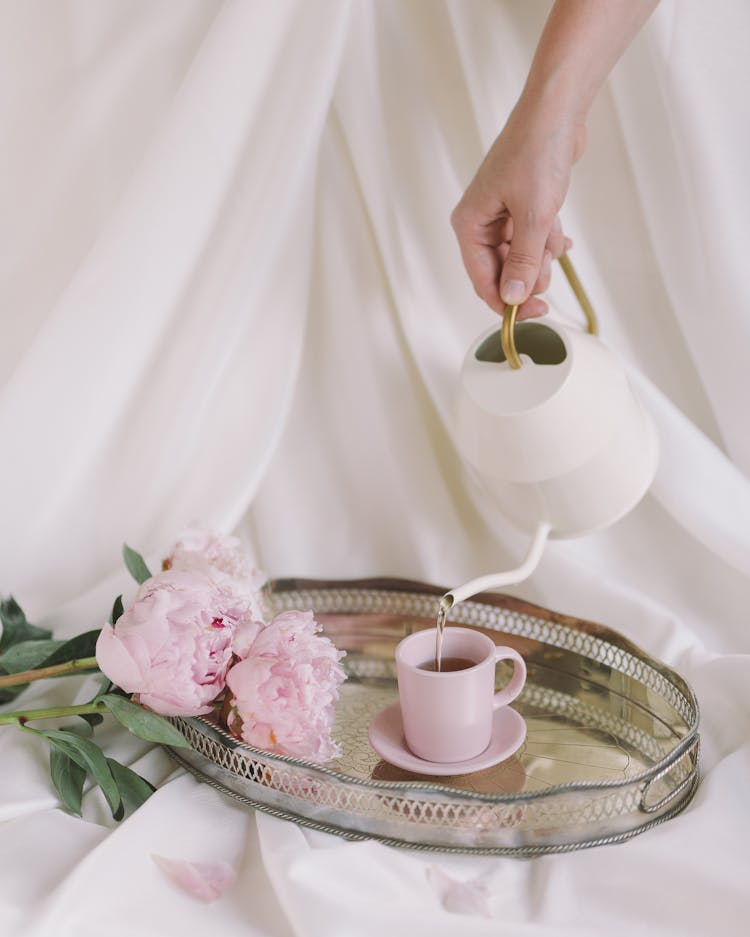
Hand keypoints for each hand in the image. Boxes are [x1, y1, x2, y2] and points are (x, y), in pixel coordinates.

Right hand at [451, 103, 584, 318]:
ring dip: (542, 253)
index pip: (482, 281)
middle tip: (550, 263)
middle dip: (530, 273)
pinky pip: (531, 239)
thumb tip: (514, 298)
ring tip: (554, 230)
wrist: (556, 110)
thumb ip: (523, 262)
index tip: (537, 312)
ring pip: (520, 257)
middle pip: (501, 272)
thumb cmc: (537, 154)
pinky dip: (547, 240)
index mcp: (469, 225)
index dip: (508, 302)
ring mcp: (499, 215)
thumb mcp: (533, 217)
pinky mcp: (518, 207)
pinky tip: (562, 235)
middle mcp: (479, 222)